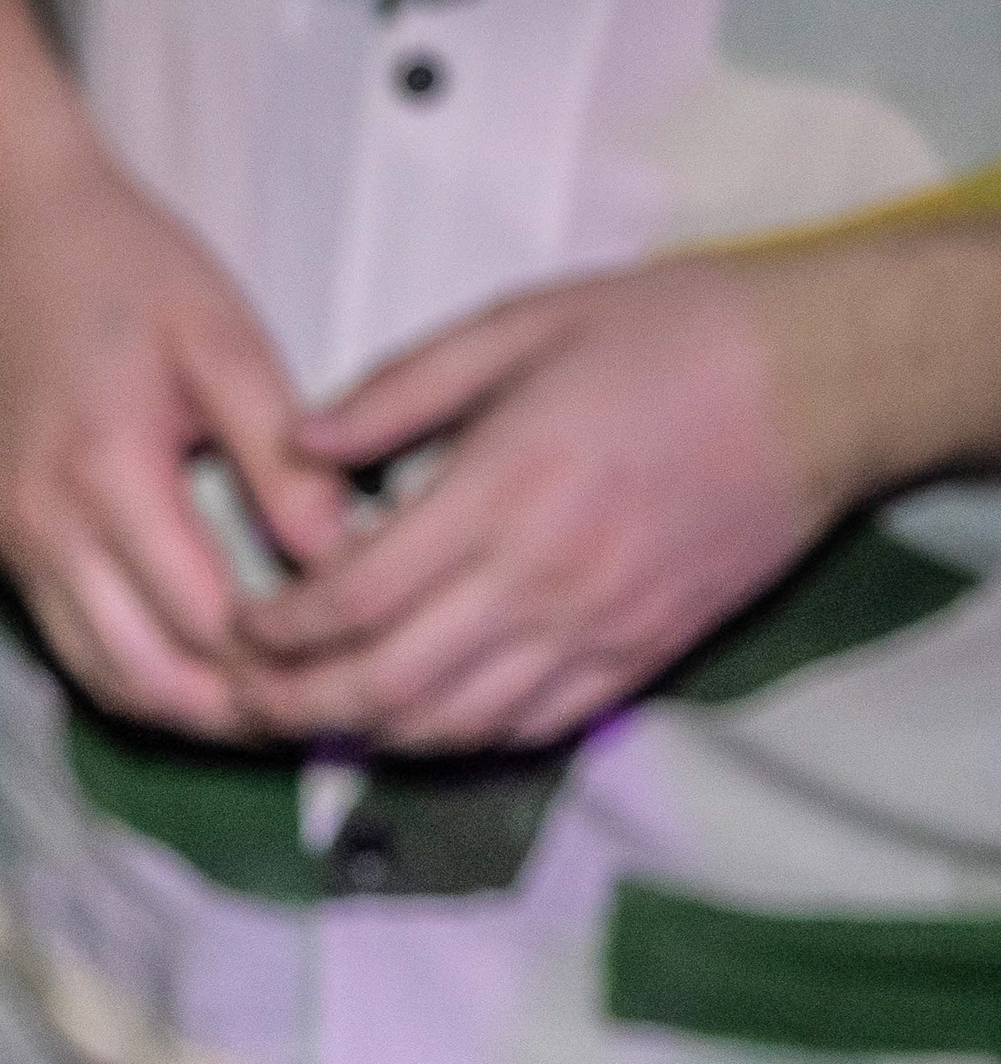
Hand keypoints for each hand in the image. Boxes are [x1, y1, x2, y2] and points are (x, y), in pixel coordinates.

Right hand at [0, 148, 347, 735]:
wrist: (11, 236)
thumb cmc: (130, 272)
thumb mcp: (226, 340)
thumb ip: (283, 455)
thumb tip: (341, 557)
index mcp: (106, 474)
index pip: (207, 618)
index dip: (287, 662)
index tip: (366, 666)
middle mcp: (47, 529)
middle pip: (149, 678)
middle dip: (241, 714)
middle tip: (331, 717)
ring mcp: (20, 547)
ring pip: (104, 681)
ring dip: (190, 712)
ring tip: (279, 711)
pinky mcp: (11, 548)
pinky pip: (75, 649)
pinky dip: (144, 680)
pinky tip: (212, 674)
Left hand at [234, 257, 829, 749]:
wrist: (830, 379)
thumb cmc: (671, 334)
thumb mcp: (521, 325)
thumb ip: (399, 389)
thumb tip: (296, 440)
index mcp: (501, 491)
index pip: (351, 599)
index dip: (274, 630)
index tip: (234, 624)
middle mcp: (544, 579)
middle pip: (384, 685)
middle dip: (293, 704)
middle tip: (241, 698)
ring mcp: (597, 629)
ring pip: (450, 725)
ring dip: (364, 733)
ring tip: (307, 717)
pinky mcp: (642, 656)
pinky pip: (528, 728)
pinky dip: (453, 739)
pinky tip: (410, 721)